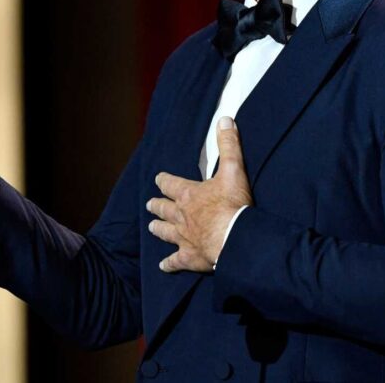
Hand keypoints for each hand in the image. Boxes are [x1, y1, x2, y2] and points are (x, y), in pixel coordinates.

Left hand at [147, 116, 252, 272]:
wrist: (234, 238)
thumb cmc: (232, 205)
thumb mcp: (233, 169)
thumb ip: (228, 145)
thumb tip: (225, 120)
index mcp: (189, 194)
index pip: (171, 184)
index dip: (164, 180)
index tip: (158, 178)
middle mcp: (181, 215)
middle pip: (164, 209)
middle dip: (157, 205)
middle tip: (150, 204)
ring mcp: (183, 237)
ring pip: (165, 232)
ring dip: (159, 229)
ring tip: (152, 227)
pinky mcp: (189, 257)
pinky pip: (175, 261)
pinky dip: (168, 263)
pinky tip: (163, 266)